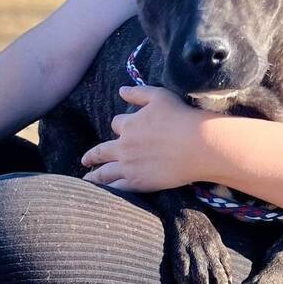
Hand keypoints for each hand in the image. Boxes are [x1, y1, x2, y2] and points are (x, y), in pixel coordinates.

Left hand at [80, 85, 209, 191]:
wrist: (198, 144)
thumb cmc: (180, 117)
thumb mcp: (159, 96)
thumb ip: (138, 93)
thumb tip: (121, 90)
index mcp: (129, 125)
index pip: (117, 124)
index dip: (121, 125)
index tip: (124, 128)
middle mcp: (124, 146)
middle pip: (101, 151)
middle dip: (92, 156)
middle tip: (85, 160)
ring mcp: (129, 166)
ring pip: (104, 172)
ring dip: (94, 176)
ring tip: (87, 180)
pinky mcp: (139, 183)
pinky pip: (118, 188)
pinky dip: (109, 190)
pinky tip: (104, 193)